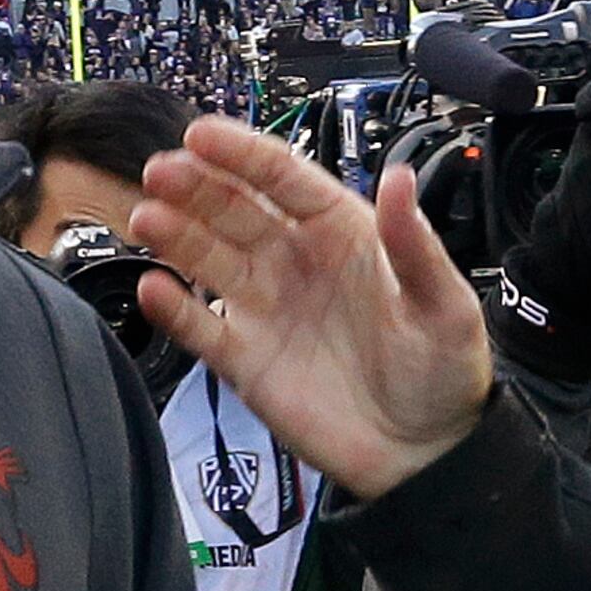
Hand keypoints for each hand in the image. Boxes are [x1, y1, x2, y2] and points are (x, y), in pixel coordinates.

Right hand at [133, 116, 492, 499]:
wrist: (424, 455)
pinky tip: (152, 287)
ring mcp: (266, 307)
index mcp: (342, 233)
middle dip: (195, 186)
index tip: (203, 135)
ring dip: (175, 234)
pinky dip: (173, 308)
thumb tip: (399, 178)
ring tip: (145, 218)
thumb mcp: (444, 306)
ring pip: (207, 257)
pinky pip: (199, 325)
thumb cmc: (443, 374)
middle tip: (161, 171)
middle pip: (234, 208)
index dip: (242, 154)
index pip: (284, 178)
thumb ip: (414, 244)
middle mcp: (296, 260)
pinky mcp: (246, 358)